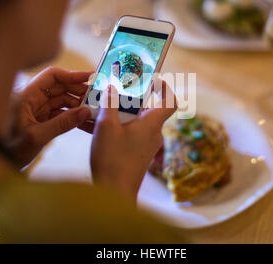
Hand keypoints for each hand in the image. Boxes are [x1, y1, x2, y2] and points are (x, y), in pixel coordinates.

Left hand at [8, 67, 92, 166]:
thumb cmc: (6, 150)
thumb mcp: (36, 137)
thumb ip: (62, 124)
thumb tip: (85, 112)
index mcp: (24, 96)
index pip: (51, 77)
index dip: (72, 75)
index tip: (90, 77)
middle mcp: (29, 99)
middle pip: (58, 87)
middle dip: (77, 91)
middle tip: (96, 97)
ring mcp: (33, 109)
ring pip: (59, 100)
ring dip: (76, 104)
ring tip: (92, 110)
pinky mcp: (36, 120)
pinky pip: (57, 113)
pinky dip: (70, 115)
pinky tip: (82, 120)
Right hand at [90, 82, 175, 199]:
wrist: (115, 194)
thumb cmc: (112, 160)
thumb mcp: (106, 127)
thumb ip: (108, 104)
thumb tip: (111, 87)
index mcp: (152, 124)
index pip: (170, 101)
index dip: (165, 87)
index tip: (153, 79)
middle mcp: (154, 134)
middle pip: (150, 109)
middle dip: (134, 98)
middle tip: (117, 90)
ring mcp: (146, 146)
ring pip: (139, 122)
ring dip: (124, 113)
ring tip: (104, 107)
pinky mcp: (138, 155)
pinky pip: (133, 134)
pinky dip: (121, 127)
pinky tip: (101, 128)